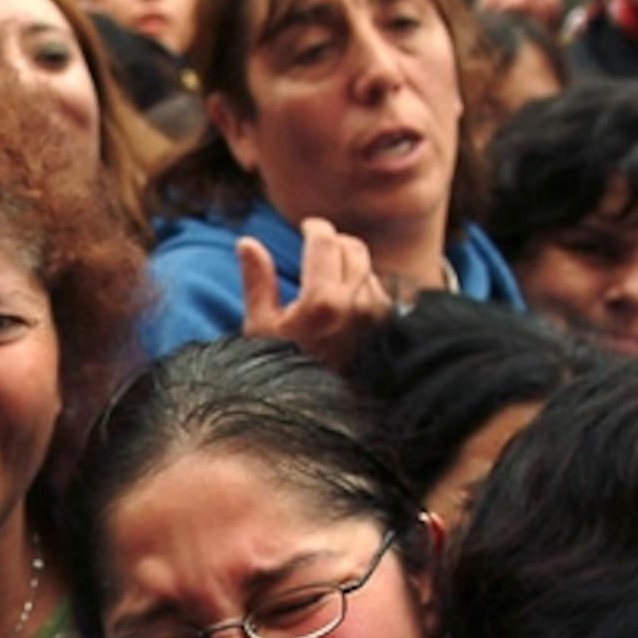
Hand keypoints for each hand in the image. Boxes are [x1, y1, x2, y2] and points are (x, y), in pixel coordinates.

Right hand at [239, 219, 396, 370]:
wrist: (321, 410)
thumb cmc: (284, 368)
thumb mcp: (260, 328)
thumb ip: (257, 281)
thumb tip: (248, 242)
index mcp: (322, 301)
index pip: (325, 239)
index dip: (315, 227)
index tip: (308, 226)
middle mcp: (357, 304)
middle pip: (352, 246)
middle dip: (333, 242)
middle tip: (316, 250)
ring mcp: (378, 315)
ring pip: (368, 265)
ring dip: (348, 264)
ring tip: (328, 281)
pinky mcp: (389, 325)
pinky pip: (380, 287)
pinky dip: (363, 285)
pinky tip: (345, 303)